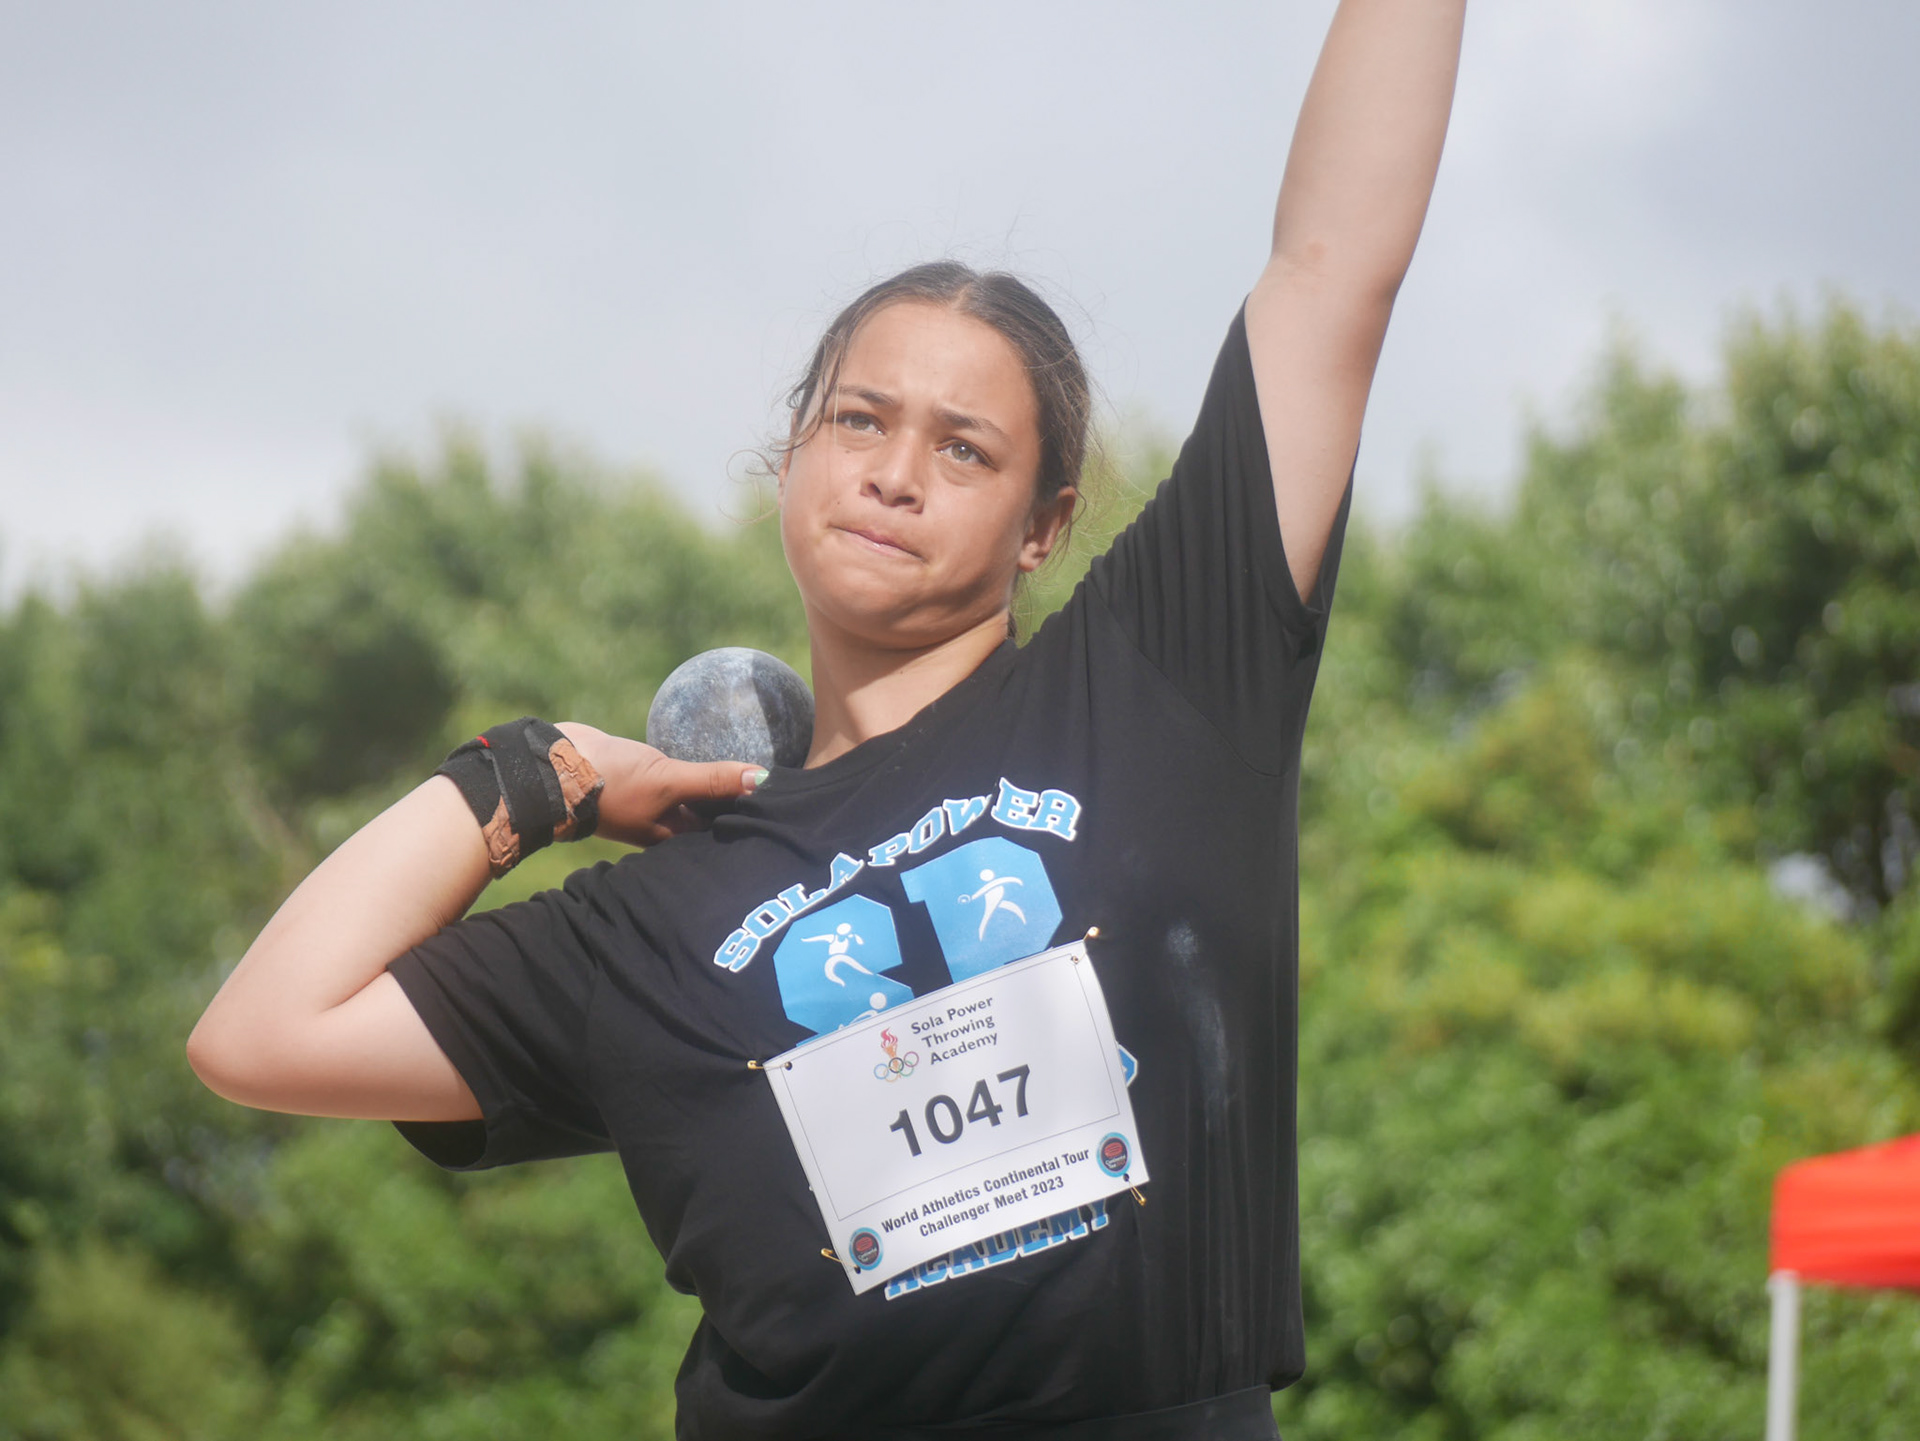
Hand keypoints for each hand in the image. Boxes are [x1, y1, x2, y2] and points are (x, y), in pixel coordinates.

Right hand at [555, 722, 764, 845]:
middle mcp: (666, 825)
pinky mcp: (647, 778)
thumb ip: (713, 779)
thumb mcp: (668, 781)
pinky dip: (701, 767)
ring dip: (722, 784)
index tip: (783, 810)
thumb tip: (762, 779)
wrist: (553, 764)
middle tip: (781, 787)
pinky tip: (720, 749)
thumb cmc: (610, 782)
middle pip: (713, 816)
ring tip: (758, 767)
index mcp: (672, 838)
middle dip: (740, 803)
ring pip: (699, 795)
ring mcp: (655, 802)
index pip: (722, 835)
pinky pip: (683, 774)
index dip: (750, 823)